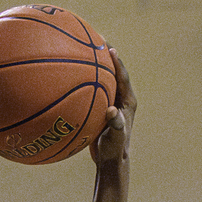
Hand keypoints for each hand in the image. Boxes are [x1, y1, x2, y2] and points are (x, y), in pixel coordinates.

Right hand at [92, 51, 134, 165]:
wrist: (111, 161)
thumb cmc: (114, 151)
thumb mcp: (115, 139)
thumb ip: (116, 125)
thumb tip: (112, 111)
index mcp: (128, 101)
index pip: (123, 77)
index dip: (117, 63)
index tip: (110, 48)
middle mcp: (121, 98)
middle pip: (114, 72)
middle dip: (106, 57)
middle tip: (97, 40)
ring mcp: (112, 102)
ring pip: (104, 79)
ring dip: (96, 66)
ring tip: (85, 50)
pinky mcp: (103, 108)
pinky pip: (95, 90)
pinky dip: (86, 81)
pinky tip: (73, 75)